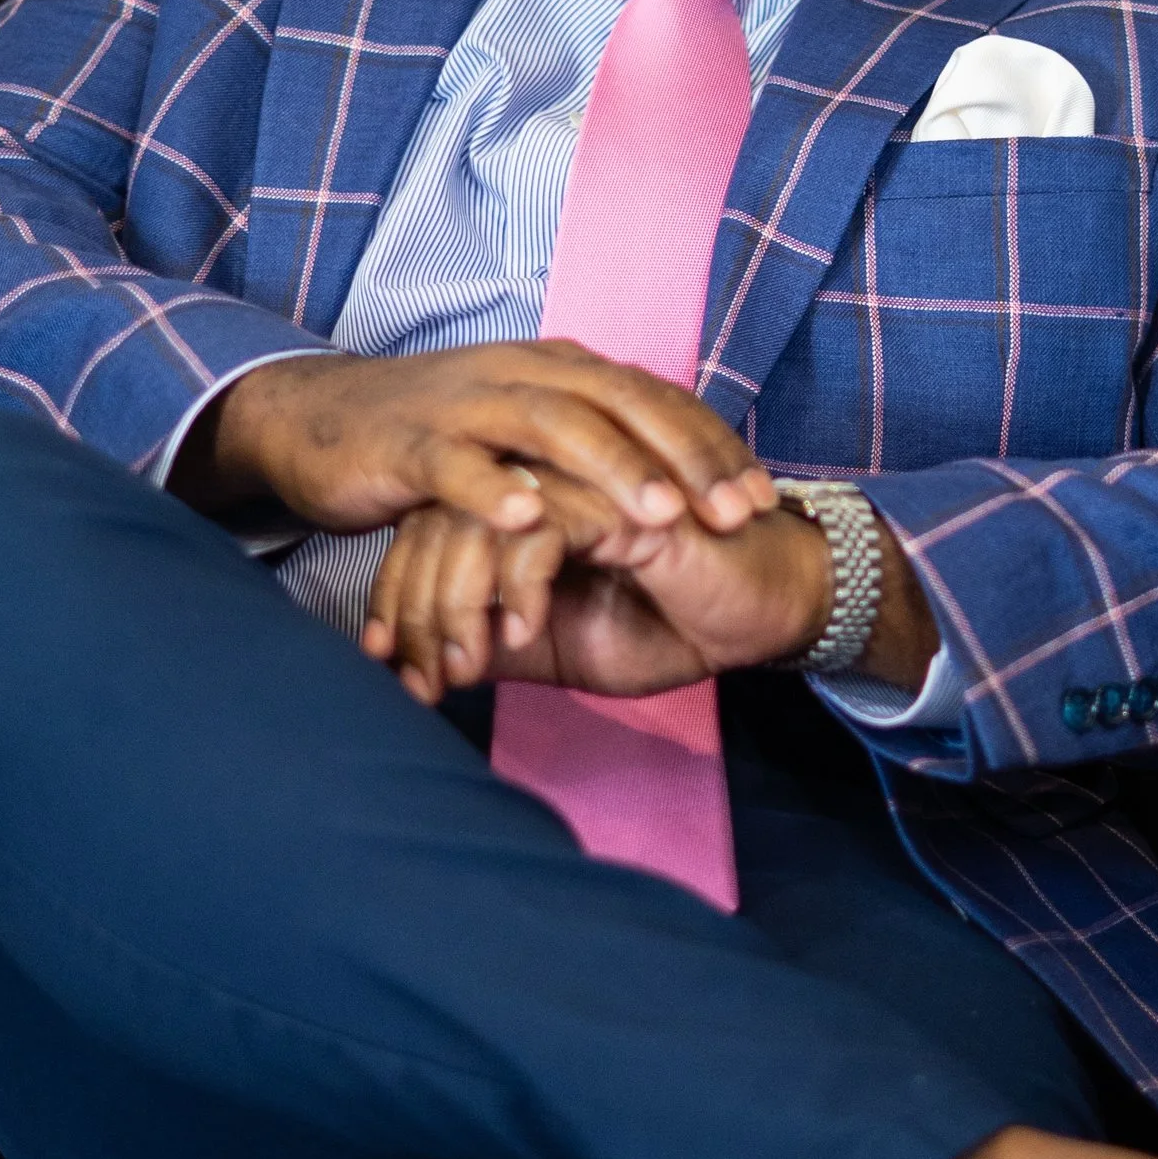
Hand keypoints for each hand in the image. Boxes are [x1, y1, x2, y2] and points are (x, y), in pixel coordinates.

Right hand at [171, 345, 776, 547]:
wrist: (319, 420)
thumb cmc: (439, 438)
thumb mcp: (528, 431)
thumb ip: (594, 445)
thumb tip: (678, 483)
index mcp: (560, 371)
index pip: (654, 400)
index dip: (712, 447)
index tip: (763, 501)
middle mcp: (524, 373)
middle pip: (621, 405)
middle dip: (684, 459)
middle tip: (735, 514)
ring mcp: (467, 404)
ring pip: (551, 426)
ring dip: (611, 469)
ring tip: (659, 518)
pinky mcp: (411, 443)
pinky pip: (457, 464)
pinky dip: (494, 489)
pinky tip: (529, 518)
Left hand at [364, 484, 939, 704]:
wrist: (762, 615)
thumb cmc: (670, 624)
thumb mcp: (558, 650)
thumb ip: (491, 642)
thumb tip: (414, 667)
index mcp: (519, 503)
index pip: (426, 535)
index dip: (401, 605)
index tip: (395, 671)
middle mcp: (539, 477)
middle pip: (433, 523)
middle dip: (414, 611)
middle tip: (419, 681)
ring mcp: (575, 479)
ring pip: (473, 522)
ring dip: (457, 605)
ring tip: (465, 668)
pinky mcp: (614, 496)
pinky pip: (537, 531)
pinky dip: (519, 589)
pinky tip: (524, 634)